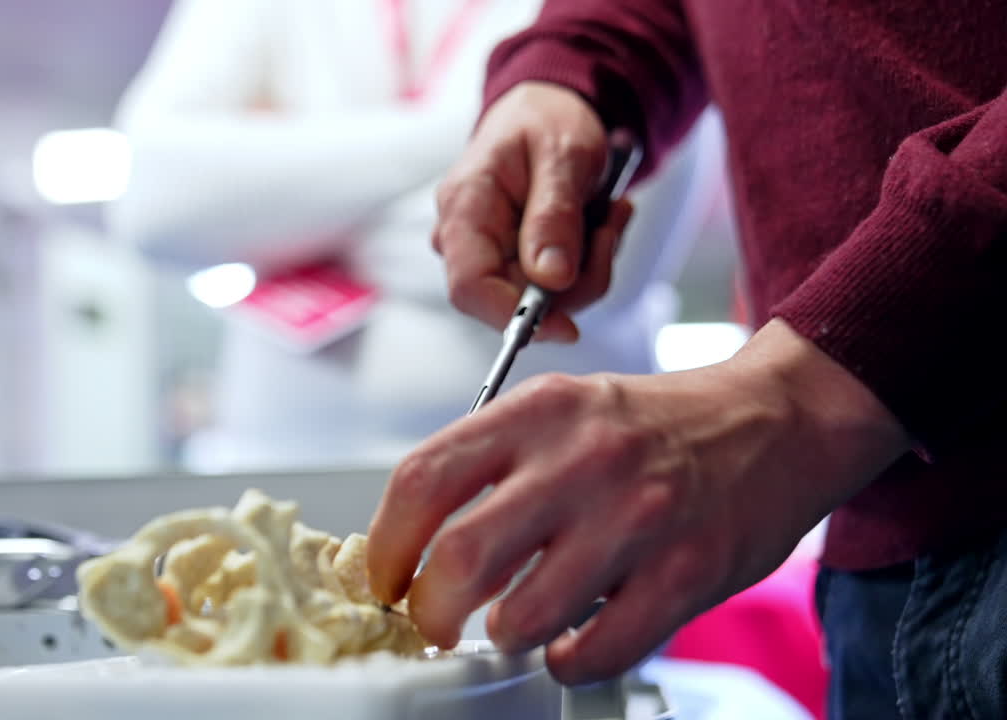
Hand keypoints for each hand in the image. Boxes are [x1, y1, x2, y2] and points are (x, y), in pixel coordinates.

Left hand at [366, 319, 906, 683]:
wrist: (776, 421)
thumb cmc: (655, 425)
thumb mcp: (563, 407)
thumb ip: (491, 460)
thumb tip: (415, 538)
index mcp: (539, 411)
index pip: (423, 479)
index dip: (385, 545)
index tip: (384, 577)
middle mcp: (583, 459)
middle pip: (460, 557)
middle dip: (429, 611)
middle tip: (432, 623)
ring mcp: (638, 517)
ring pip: (523, 616)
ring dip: (503, 637)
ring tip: (514, 625)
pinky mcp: (688, 573)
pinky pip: (596, 650)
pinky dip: (566, 661)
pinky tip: (569, 643)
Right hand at [433, 82, 634, 342]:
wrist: (548, 110)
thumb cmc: (547, 121)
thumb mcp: (562, 156)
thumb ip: (554, 216)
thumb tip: (552, 279)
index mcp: (464, 208)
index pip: (470, 288)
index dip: (514, 316)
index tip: (568, 327)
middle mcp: (466, 240)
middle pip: (515, 300)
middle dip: (577, 278)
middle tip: (612, 226)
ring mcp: (489, 255)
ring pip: (544, 300)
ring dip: (591, 266)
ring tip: (610, 213)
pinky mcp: (514, 263)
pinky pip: (556, 287)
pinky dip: (589, 262)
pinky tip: (600, 221)